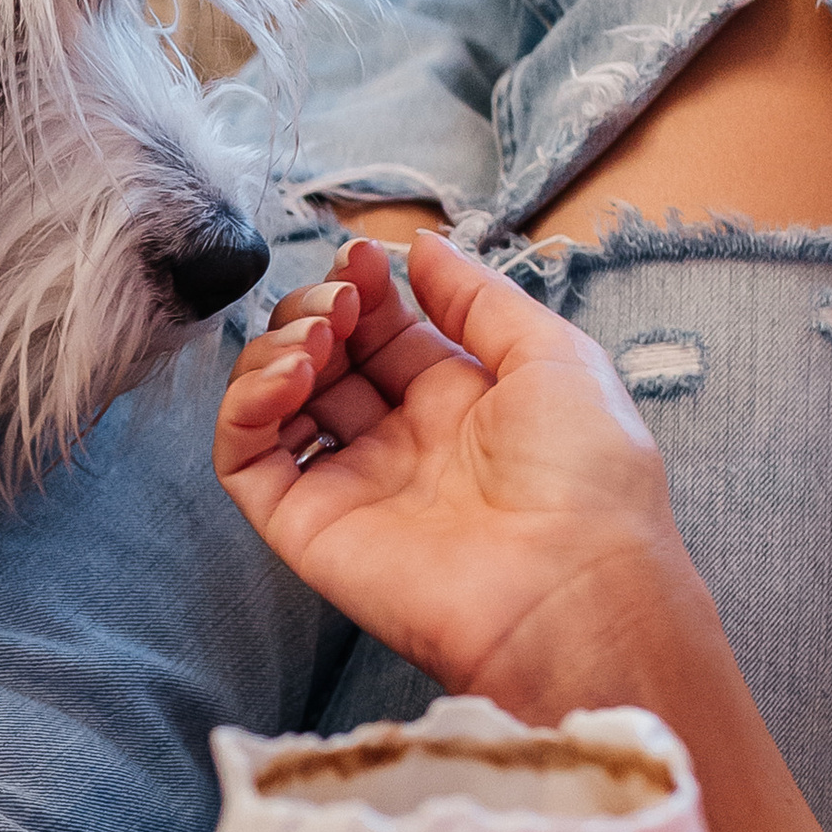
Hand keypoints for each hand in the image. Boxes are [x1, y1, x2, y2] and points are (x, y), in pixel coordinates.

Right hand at [214, 232, 694, 717]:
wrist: (573, 585)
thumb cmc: (587, 478)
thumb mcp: (555, 355)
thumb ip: (479, 297)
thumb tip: (422, 246)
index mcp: (458, 404)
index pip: (381, 331)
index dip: (362, 288)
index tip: (363, 259)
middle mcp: (397, 444)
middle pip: (322, 358)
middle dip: (317, 311)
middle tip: (341, 304)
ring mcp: (347, 485)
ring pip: (272, 403)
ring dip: (277, 350)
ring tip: (318, 340)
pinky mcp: (305, 526)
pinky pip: (244, 460)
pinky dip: (244, 407)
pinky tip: (287, 377)